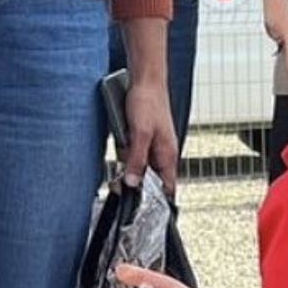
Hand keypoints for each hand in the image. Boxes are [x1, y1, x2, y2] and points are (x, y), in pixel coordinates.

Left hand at [123, 76, 179, 193]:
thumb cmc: (148, 102)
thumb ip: (136, 159)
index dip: (156, 200)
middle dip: (135, 183)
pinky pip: (132, 154)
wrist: (144, 80)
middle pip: (150, 180)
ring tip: (120, 159)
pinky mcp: (142, 139)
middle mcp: (162, 154)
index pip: (167, 188)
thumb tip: (132, 183)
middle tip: (120, 185)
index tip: (140, 206)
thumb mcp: (140, 134)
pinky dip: (125, 154)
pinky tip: (120, 144)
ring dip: (128, 166)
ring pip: (139, 167)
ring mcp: (152, 147)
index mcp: (168, 155)